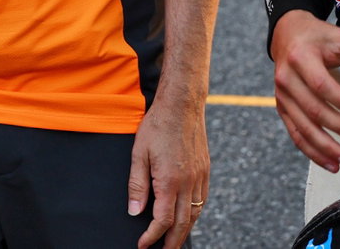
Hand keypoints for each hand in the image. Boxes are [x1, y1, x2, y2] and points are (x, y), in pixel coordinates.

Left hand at [127, 88, 208, 248]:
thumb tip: (135, 211)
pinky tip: (188, 216)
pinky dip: (195, 214)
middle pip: (181, 223)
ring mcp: (199, 177)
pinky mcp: (205, 170)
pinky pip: (202, 200)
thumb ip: (137, 185)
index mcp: (169, 181)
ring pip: (195, 214)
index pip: (162, 220)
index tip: (142, 245)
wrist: (182, 104)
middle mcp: (188, 182)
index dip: (151, 237)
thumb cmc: (158, 125)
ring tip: (174, 241)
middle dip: (171, 242)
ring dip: (184, 231)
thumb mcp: (139, 153)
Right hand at [270, 10, 339, 172]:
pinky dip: (312, 152)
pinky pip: (295, 134)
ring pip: (303, 128)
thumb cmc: (316, 38)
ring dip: (326, 148)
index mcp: (301, 58)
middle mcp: (287, 78)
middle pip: (313, 110)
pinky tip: (330, 163)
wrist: (287, 35)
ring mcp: (282, 96)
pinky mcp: (282, 108)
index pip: (321, 84)